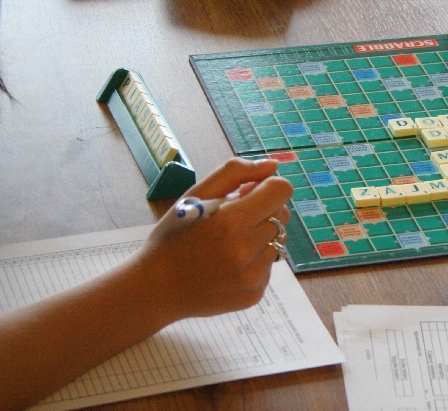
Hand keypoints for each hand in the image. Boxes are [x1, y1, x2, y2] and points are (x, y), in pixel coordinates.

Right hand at [134, 158, 292, 322]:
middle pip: (282, 214)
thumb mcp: (195, 195)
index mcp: (232, 221)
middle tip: (233, 218)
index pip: (281, 190)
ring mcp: (253, 276)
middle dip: (263, 211)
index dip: (266, 187)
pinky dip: (255, 260)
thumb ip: (236, 173)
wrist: (155, 289)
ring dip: (260, 237)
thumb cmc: (173, 237)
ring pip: (278, 241)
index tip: (247, 194)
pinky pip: (269, 266)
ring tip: (228, 244)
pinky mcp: (255, 294)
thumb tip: (273, 165)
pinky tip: (228, 264)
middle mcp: (247, 251)